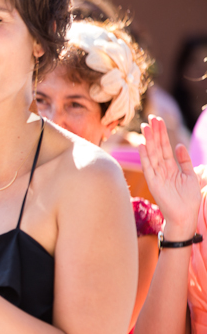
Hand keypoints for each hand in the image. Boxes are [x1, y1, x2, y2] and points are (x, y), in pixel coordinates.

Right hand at [140, 115, 200, 235]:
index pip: (165, 147)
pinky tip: (143, 146)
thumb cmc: (188, 198)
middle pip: (157, 148)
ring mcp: (157, 176)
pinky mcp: (154, 183)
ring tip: (146, 127)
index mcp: (171, 167)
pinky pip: (148, 168)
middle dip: (155, 133)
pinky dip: (145, 157)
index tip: (158, 120)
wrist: (185, 216)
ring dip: (148, 141)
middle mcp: (162, 170)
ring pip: (152, 154)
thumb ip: (184, 161)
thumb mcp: (190, 175)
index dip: (162, 134)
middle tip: (151, 118)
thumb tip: (179, 145)